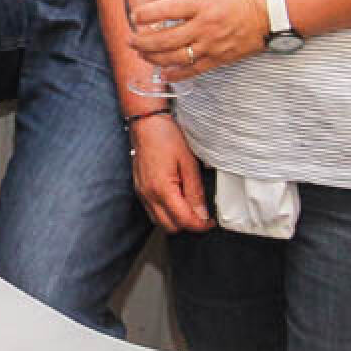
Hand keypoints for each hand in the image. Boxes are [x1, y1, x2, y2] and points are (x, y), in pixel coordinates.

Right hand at [128, 113, 211, 233]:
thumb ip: (195, 191)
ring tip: (189, 207)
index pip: (183, 220)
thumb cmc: (166, 137)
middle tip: (202, 215)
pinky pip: (152, 212)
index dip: (200, 225)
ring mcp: (142, 194)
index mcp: (162, 189)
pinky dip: (165, 213)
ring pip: (159, 222)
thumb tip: (202, 214)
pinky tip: (176, 200)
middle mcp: (149, 195)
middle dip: (188, 225)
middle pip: (170, 227)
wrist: (146, 124)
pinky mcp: (139, 190)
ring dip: (176, 220)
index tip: (210, 222)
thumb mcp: (188, 162)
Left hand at [131, 0, 268, 81]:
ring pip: (175, 57)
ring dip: (154, 57)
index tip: (134, 16)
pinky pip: (193, 70)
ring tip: (142, 54)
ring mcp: (211, 45)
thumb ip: (192, 2)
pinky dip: (176, 74)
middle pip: (165, 38)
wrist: (270, 14)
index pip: (167, 10)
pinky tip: (163, 74)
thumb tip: (171, 12)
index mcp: (201, 4)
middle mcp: (204, 26)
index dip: (147, 14)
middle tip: (130, 40)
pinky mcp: (219, 59)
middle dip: (143, 41)